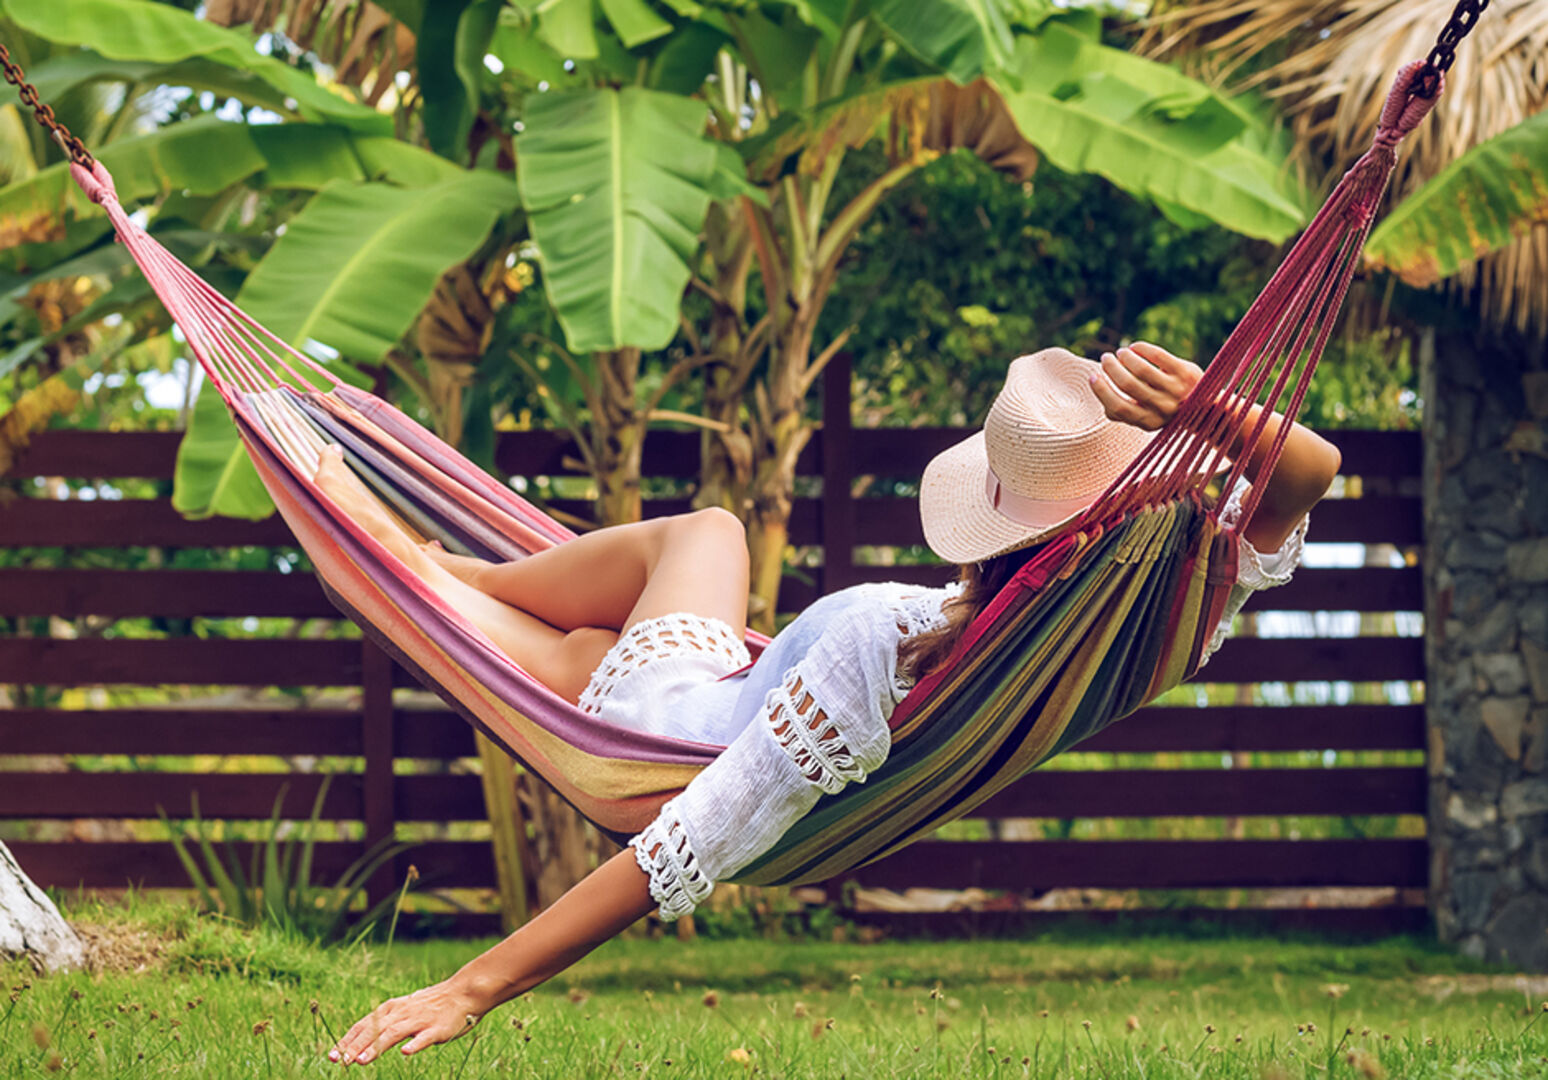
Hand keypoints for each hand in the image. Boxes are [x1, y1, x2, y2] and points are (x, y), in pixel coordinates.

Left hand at [328, 977, 488, 1065]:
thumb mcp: (403, 1010)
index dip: (346, 1041)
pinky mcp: (436, 1028)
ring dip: (376, 1047)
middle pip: (374, 1031)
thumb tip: (359, 1040)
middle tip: (340, 1062)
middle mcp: (401, 1013)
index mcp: (391, 1009)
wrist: (462, 993)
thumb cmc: (430, 1005)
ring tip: (361, 1061)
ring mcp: (419, 1020)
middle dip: (355, 1047)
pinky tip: (405, 1052)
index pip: (363, 1026)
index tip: (331, 1056)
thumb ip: (384, 1024)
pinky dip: (414, 1043)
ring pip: (393, 1034)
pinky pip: (424, 1037)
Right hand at [1088, 341, 1203, 430]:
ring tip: (1120, 353)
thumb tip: (1100, 396)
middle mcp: (1163, 407)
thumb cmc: (1167, 412)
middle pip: (1128, 384)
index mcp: (1149, 422)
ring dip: (1125, 357)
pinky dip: (1141, 348)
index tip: (1093, 376)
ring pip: (1141, 368)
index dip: (1101, 390)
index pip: (1118, 407)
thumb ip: (1124, 413)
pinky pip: (1157, 355)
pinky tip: (1134, 347)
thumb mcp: (1147, 419)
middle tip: (1105, 358)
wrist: (1206, 409)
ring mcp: (1175, 389)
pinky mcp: (1185, 372)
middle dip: (1111, 368)